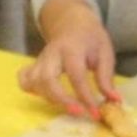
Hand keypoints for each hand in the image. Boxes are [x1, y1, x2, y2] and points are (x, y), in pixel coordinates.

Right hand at [18, 0, 119, 118]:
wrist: (71, 23)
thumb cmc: (90, 39)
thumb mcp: (105, 52)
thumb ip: (106, 76)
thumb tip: (112, 100)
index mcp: (71, 48)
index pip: (76, 74)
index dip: (85, 96)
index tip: (95, 113)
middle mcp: (51, 54)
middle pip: (47, 79)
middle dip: (61, 99)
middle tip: (77, 112)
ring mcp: (39, 60)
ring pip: (34, 82)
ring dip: (49, 98)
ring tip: (67, 105)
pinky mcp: (33, 64)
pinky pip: (24, 79)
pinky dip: (32, 90)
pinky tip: (46, 95)